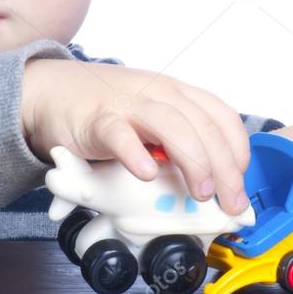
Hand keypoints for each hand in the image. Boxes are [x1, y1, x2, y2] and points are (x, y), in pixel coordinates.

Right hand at [22, 57, 250, 215]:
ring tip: (200, 192)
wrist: (53, 92)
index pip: (221, 116)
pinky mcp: (97, 120)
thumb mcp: (151, 117)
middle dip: (224, 168)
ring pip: (171, 124)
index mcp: (176, 93)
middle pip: (203, 125)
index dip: (238, 151)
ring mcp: (127, 104)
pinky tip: (146, 174)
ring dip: (193, 159)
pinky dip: (136, 153)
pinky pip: (119, 134)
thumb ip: (179, 142)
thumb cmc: (108, 110)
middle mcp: (157, 93)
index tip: (239, 182)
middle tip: (230, 201)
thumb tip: (214, 185)